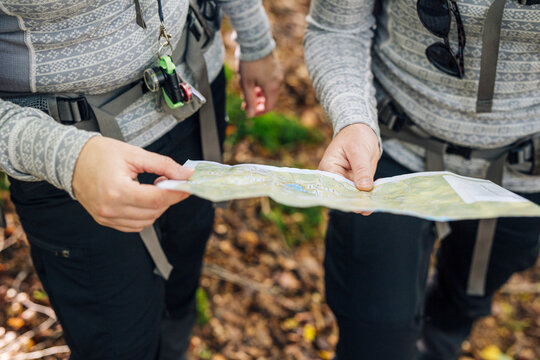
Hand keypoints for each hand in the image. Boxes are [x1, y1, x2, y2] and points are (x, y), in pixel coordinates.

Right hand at [72, 136, 192, 231]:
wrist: (71, 159)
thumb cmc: (99, 154)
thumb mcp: (135, 154)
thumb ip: (163, 165)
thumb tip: (185, 174)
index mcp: (118, 190)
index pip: (157, 199)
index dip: (177, 193)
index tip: (188, 186)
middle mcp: (111, 208)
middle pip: (154, 211)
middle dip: (168, 198)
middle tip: (168, 181)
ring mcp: (106, 217)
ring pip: (146, 221)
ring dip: (157, 207)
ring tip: (152, 188)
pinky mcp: (105, 220)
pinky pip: (133, 225)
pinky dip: (144, 215)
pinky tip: (143, 199)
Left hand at [237, 51, 282, 116]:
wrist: (254, 41)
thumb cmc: (249, 63)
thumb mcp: (246, 84)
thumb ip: (249, 101)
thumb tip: (250, 115)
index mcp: (272, 88)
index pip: (269, 107)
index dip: (259, 112)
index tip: (248, 111)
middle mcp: (277, 81)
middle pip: (269, 98)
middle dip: (256, 102)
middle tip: (243, 102)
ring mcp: (277, 73)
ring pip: (268, 89)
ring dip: (257, 93)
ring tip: (245, 91)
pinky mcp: (274, 67)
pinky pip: (269, 81)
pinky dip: (260, 85)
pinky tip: (250, 81)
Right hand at [319, 123, 379, 214]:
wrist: (362, 131)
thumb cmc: (355, 136)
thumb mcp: (359, 151)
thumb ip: (361, 170)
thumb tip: (364, 188)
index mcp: (328, 169)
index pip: (333, 187)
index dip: (344, 197)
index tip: (356, 205)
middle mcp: (334, 178)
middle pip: (342, 195)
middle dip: (354, 201)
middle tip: (367, 208)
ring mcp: (345, 181)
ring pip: (353, 196)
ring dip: (362, 201)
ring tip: (373, 206)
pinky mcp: (356, 183)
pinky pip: (361, 193)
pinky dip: (368, 197)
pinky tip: (376, 201)